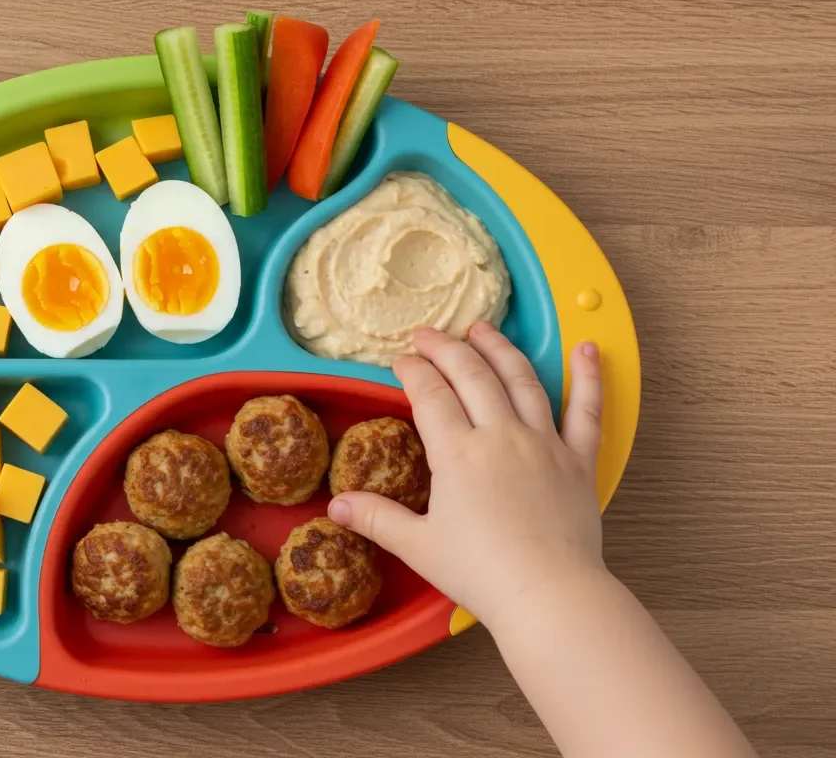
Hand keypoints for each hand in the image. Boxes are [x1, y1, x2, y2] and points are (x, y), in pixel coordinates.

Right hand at [329, 323, 606, 626]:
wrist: (549, 594)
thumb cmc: (483, 573)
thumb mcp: (419, 546)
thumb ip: (376, 519)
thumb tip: (336, 506)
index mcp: (458, 454)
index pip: (431, 395)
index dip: (413, 371)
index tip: (401, 360)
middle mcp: (501, 436)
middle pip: (472, 375)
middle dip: (446, 348)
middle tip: (429, 335)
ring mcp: (544, 443)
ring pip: (521, 379)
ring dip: (500, 348)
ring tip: (484, 329)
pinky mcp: (578, 459)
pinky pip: (586, 409)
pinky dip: (588, 376)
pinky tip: (586, 349)